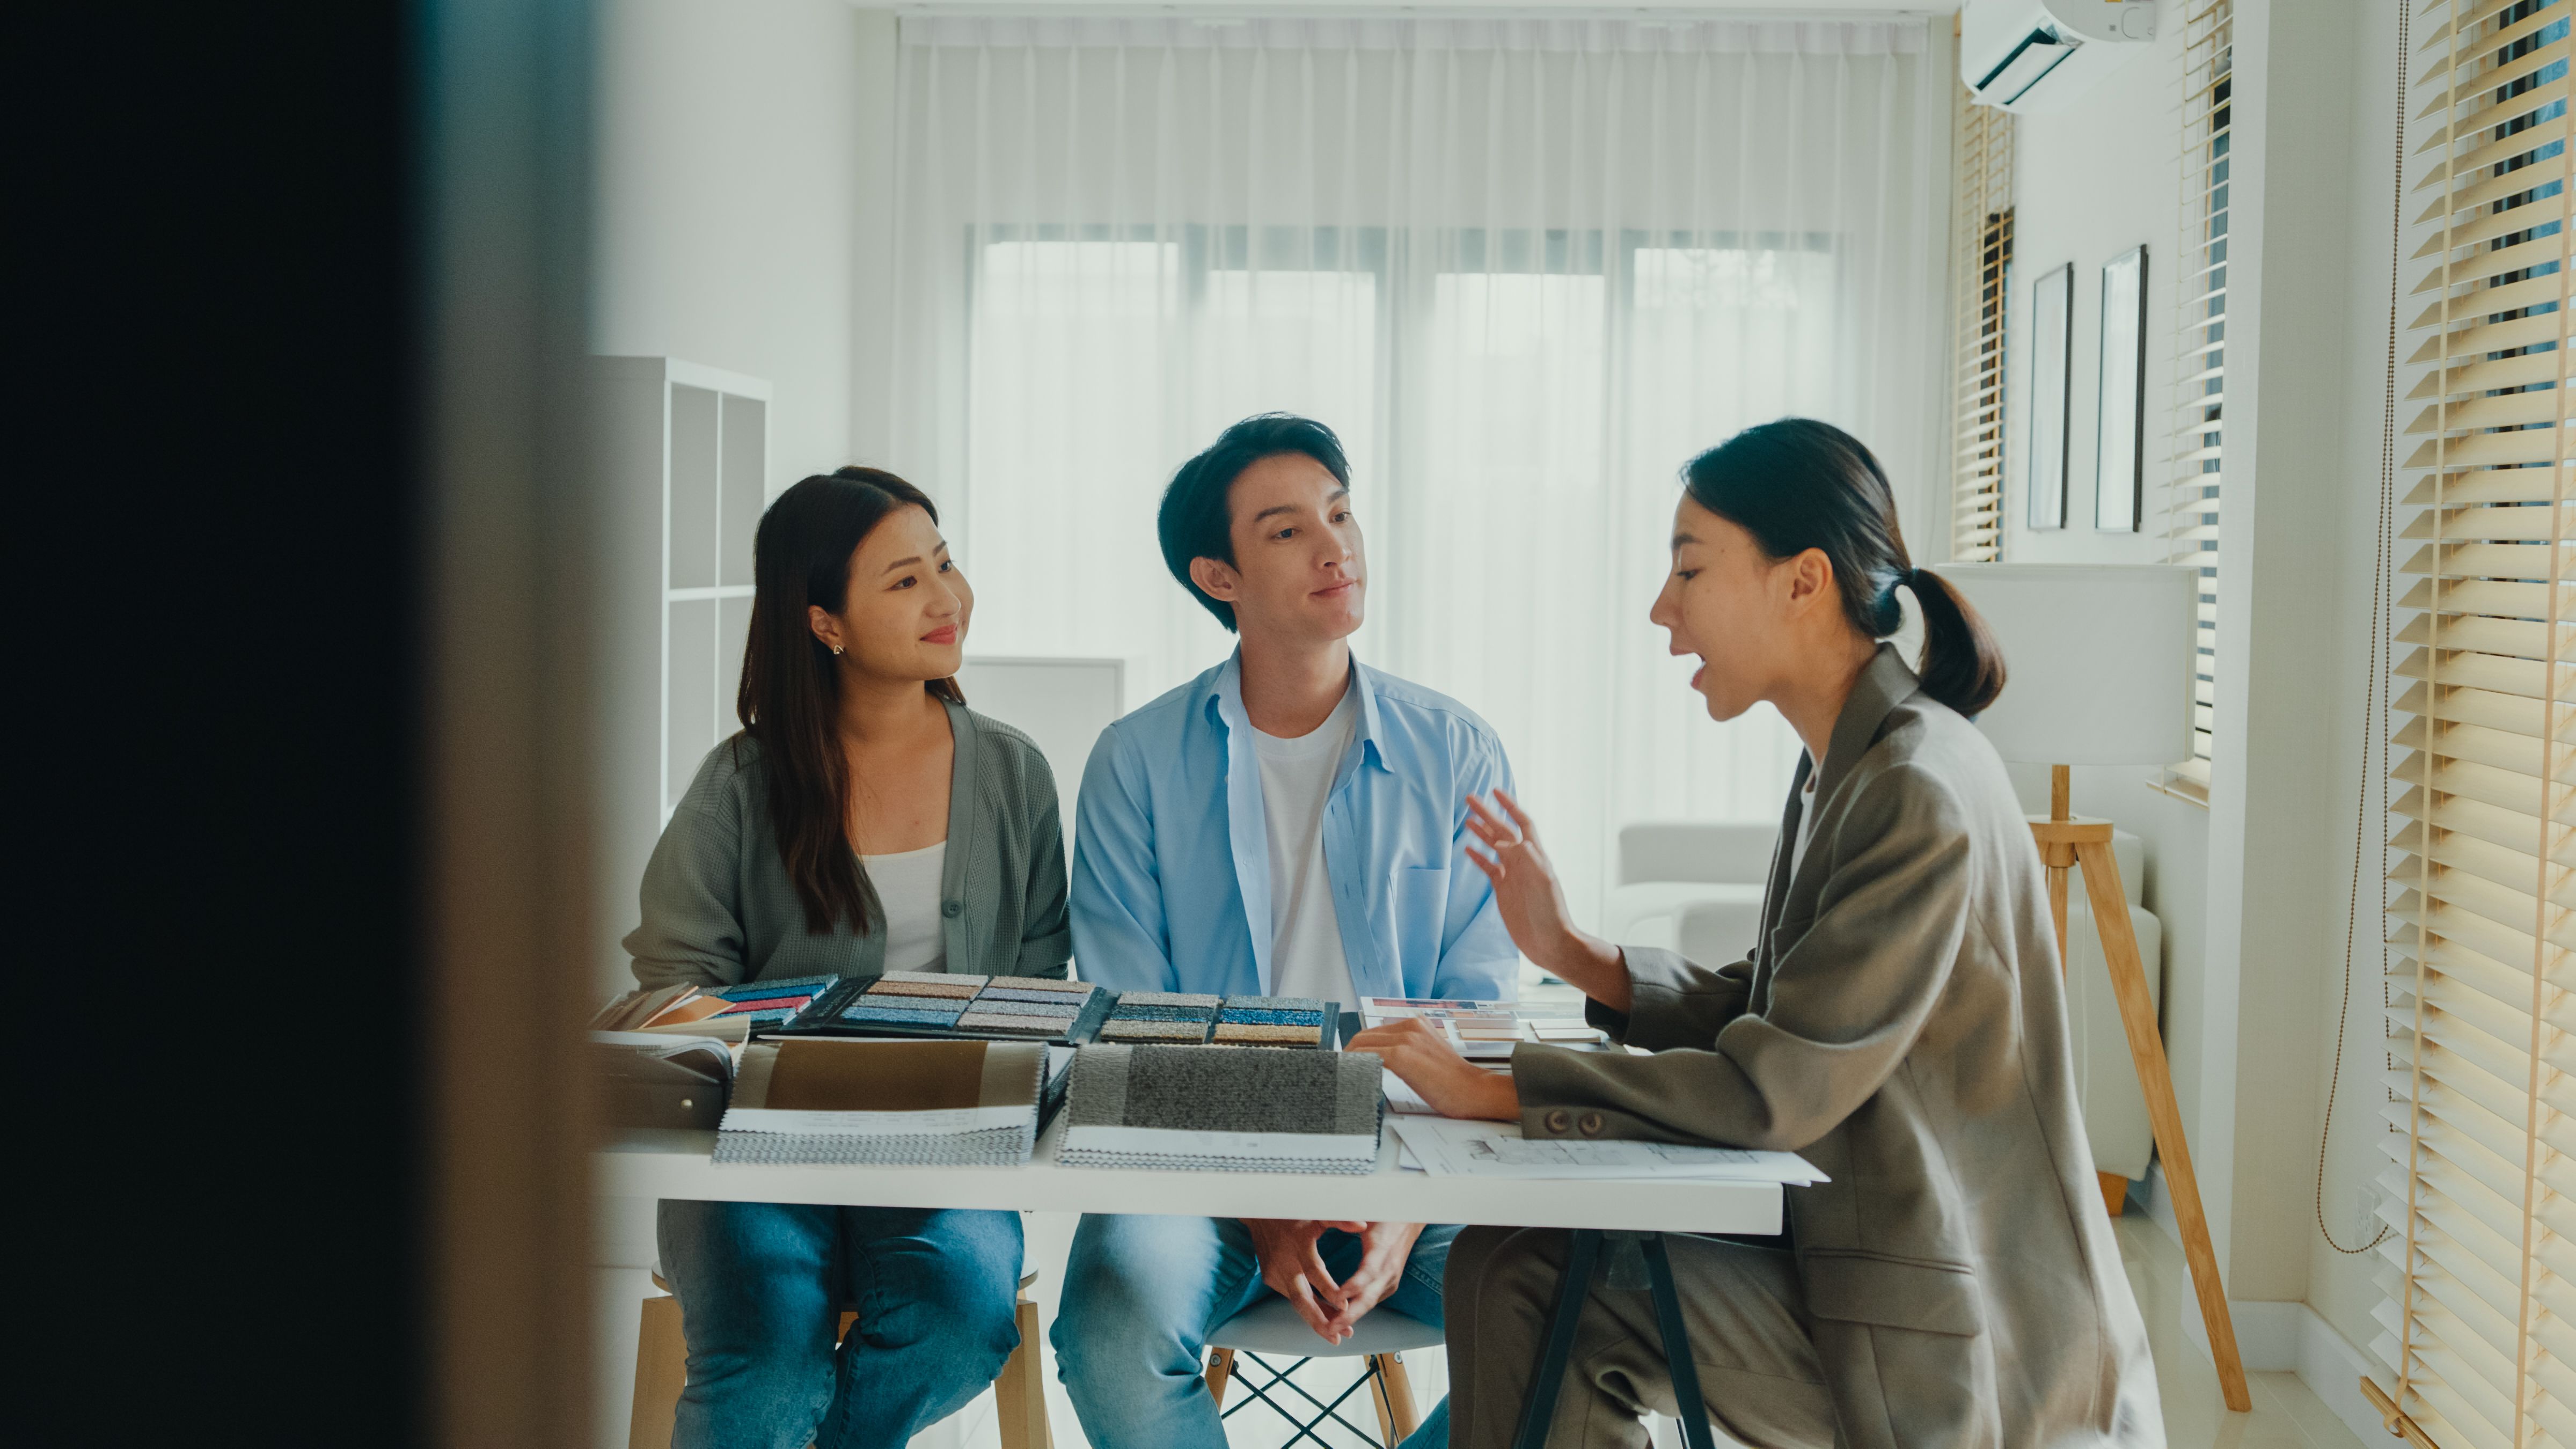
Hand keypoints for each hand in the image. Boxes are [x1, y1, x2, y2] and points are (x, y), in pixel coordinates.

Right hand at [1243, 1219, 1350, 1340]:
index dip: (1329, 1289)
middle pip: (1301, 1297)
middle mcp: (1285, 1261)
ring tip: (1335, 1335)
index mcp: (1299, 1243)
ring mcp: (1275, 1272)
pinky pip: (1292, 1297)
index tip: (1344, 1305)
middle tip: (1336, 1336)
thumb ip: (1340, 1220)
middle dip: (1319, 1319)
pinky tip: (1323, 1320)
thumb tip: (1362, 1225)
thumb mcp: (1317, 1211)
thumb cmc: (1292, 1212)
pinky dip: (1307, 1309)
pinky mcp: (1271, 1278)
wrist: (1258, 1212)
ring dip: (1315, 1319)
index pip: (1314, 1271)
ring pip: (1297, 1302)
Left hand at [1315, 1221, 1426, 1338]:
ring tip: (1330, 1329)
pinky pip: (1372, 1300)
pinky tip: (1341, 1319)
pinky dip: (1357, 1311)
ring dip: (1351, 1318)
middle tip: (1330, 1327)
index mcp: (1382, 1249)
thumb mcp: (1369, 1212)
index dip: (1353, 1287)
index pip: (1368, 1273)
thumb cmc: (1387, 1214)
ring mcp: (1390, 1278)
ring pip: (1370, 1302)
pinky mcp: (1389, 1283)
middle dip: (1349, 1315)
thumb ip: (1349, 1219)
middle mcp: (1389, 1268)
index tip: (1337, 1298)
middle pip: (1369, 1297)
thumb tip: (1328, 1212)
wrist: (1411, 1219)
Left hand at [1346, 1020, 1520, 1120]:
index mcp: (1416, 1024)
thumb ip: (1408, 1050)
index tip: (1350, 1063)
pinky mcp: (1402, 1055)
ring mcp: (1406, 1039)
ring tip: (1344, 1077)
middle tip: (1342, 1072)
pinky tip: (1354, 1078)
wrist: (1475, 1091)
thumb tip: (1381, 1058)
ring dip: (1349, 1060)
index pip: (1375, 1032)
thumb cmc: (1454, 1081)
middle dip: (1349, 1054)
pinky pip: (1367, 1056)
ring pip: (1362, 1044)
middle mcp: (1410, 1026)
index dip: (1359, 1048)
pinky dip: (1356, 1066)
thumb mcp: (1429, 1055)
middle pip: (1363, 1036)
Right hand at [1463, 790, 1628, 1008]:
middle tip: (1469, 799)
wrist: (1549, 942)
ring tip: (1466, 819)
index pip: (1522, 823)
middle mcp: (1523, 861)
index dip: (1510, 806)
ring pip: (1494, 847)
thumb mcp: (1542, 881)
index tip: (1495, 791)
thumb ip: (1524, 858)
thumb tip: (1502, 840)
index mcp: (1535, 856)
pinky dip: (1478, 857)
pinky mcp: (1502, 890)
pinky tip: (1467, 848)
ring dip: (1481, 832)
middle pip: (1503, 831)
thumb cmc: (1550, 913)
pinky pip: (1488, 868)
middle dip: (1487, 814)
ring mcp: (1512, 875)